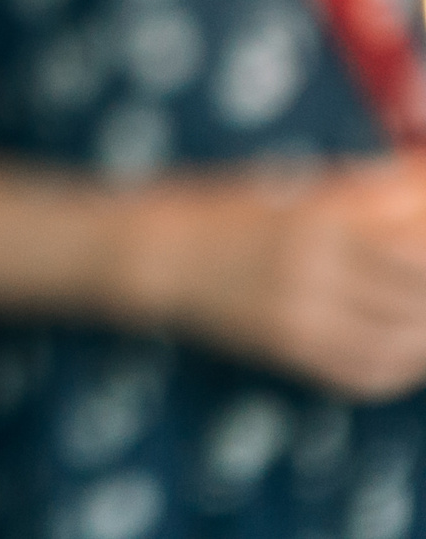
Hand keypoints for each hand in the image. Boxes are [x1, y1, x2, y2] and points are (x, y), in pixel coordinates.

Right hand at [129, 160, 425, 399]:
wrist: (151, 257)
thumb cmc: (212, 212)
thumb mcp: (282, 190)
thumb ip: (351, 192)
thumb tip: (408, 178)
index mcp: (318, 225)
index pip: (413, 257)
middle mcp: (316, 276)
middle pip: (414, 304)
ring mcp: (302, 319)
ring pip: (398, 346)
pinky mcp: (288, 351)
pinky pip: (361, 373)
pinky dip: (397, 371)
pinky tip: (409, 359)